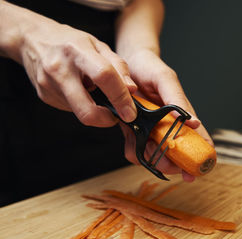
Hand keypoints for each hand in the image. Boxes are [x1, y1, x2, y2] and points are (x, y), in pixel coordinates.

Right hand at [17, 10, 136, 126]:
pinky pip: (71, 109)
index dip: (120, 98)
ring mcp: (49, 85)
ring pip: (80, 112)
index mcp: (78, 51)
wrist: (32, 39)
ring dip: (96, 111)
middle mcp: (60, 69)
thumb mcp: (98, 45)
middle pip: (87, 110)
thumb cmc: (71, 42)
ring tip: (96, 93)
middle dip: (107, 120)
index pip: (104, 77)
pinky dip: (82, 105)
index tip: (131, 112)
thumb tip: (132, 90)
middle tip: (118, 116)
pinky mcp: (44, 96)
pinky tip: (80, 91)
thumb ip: (118, 66)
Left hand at [120, 49, 213, 181]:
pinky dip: (135, 151)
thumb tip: (193, 122)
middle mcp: (168, 126)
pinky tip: (133, 143)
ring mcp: (151, 130)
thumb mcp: (166, 79)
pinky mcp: (133, 131)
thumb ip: (178, 100)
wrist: (124, 63)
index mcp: (182, 116)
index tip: (196, 172)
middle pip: (177, 154)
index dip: (200, 157)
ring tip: (147, 150)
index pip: (198, 139)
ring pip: (156, 156)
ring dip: (152, 159)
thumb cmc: (150, 68)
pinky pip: (136, 150)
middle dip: (173, 164)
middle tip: (167, 164)